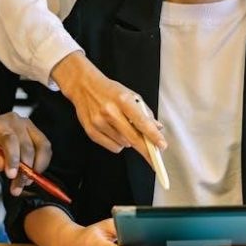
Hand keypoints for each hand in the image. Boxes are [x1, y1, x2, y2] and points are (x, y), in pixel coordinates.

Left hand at [0, 112, 50, 195]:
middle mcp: (13, 121)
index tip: (12, 175)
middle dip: (24, 170)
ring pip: (40, 146)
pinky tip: (32, 173)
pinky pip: (45, 147)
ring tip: (25, 182)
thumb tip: (0, 164)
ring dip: (36, 167)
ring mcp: (26, 124)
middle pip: (26, 145)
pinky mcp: (35, 131)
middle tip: (17, 187)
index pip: (9, 139)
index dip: (13, 158)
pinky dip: (42, 162)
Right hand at [51, 52, 166, 161]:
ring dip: (129, 141)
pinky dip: (118, 144)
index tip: (162, 145)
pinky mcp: (91, 130)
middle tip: (155, 159)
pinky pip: (113, 147)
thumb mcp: (130, 95)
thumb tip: (157, 127)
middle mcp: (110, 111)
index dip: (153, 135)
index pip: (142, 121)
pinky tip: (115, 133)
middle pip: (133, 137)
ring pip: (124, 144)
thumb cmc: (109, 90)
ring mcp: (99, 122)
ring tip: (123, 128)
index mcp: (123, 100)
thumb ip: (145, 112)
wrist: (83, 86)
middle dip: (146, 150)